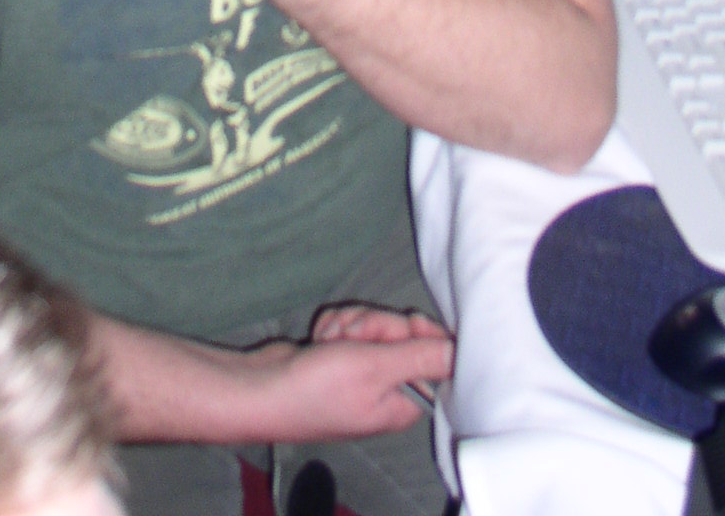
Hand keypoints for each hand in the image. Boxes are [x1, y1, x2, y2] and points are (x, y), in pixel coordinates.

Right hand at [240, 317, 452, 437]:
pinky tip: (318, 342)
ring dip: (349, 325)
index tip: (402, 325)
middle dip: (373, 326)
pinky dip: (332, 327)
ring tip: (329, 344)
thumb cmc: (317, 389)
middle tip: (352, 340)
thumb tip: (464, 354)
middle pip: (401, 333)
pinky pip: (349, 326)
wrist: (260, 390)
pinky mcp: (340, 357)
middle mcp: (387, 388)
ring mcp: (362, 371)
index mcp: (404, 401)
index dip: (417, 332)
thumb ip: (422, 356)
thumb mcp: (376, 368)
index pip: (433, 355)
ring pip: (372, 323)